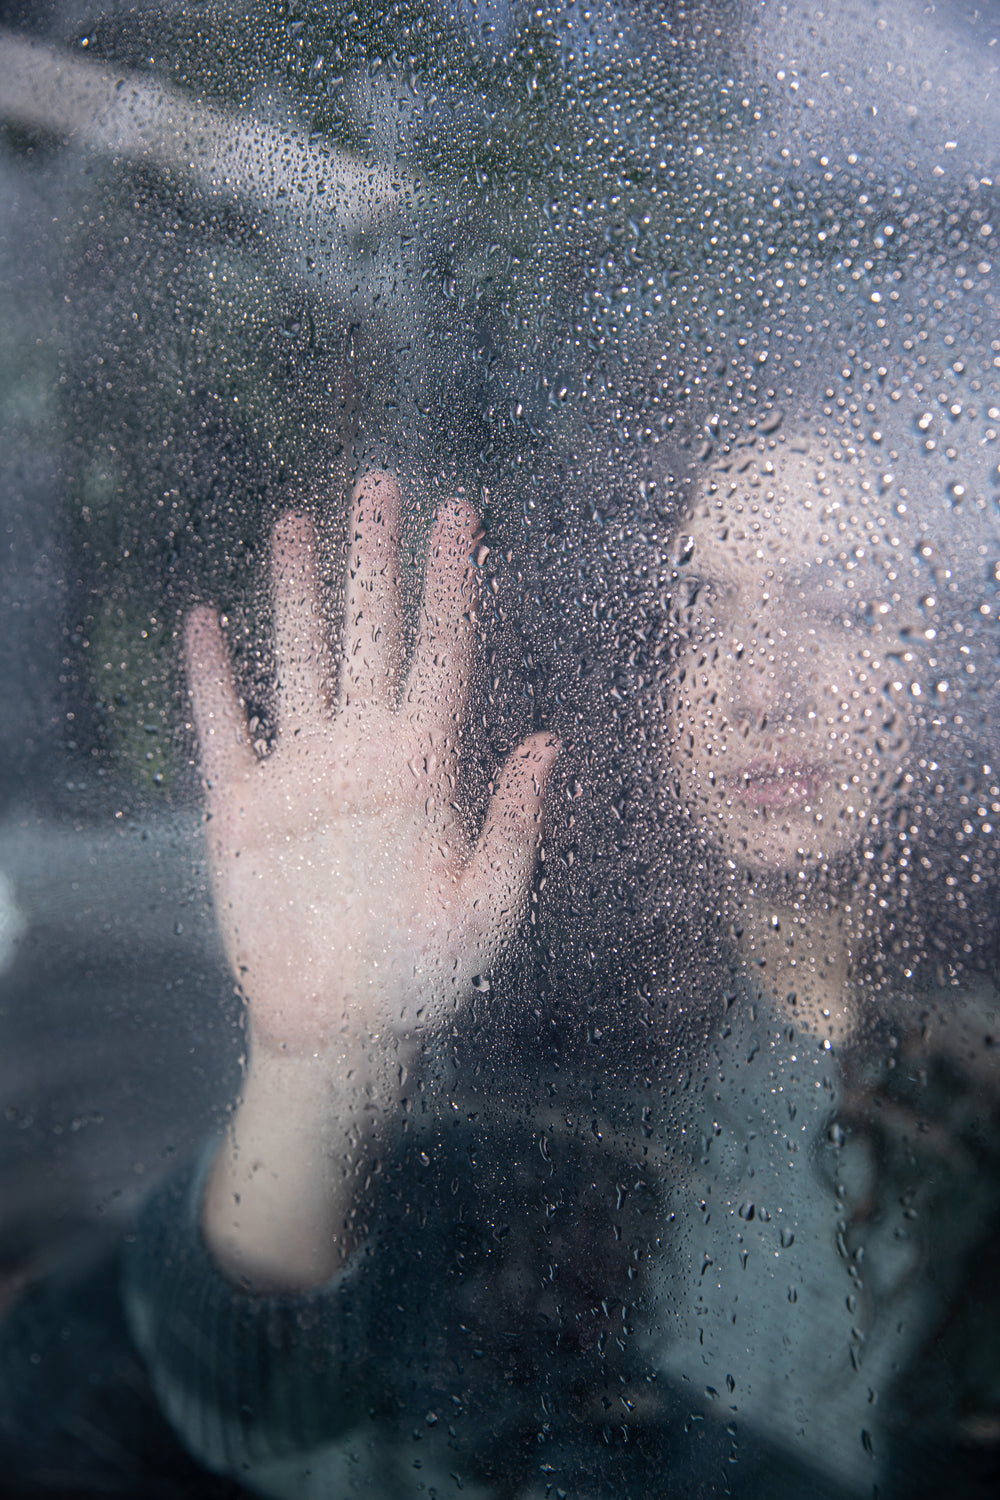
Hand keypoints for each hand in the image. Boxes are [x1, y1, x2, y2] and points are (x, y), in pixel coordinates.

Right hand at [186, 474, 556, 1084]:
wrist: (342, 1030)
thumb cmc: (426, 978)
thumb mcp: (488, 910)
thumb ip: (513, 828)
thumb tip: (549, 742)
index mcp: (427, 768)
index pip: (444, 654)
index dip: (451, 586)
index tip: (460, 517)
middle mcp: (364, 753)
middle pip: (370, 635)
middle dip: (376, 561)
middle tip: (381, 484)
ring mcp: (301, 774)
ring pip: (298, 661)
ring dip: (296, 594)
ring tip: (298, 523)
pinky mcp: (242, 808)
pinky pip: (224, 728)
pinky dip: (213, 677)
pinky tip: (206, 620)